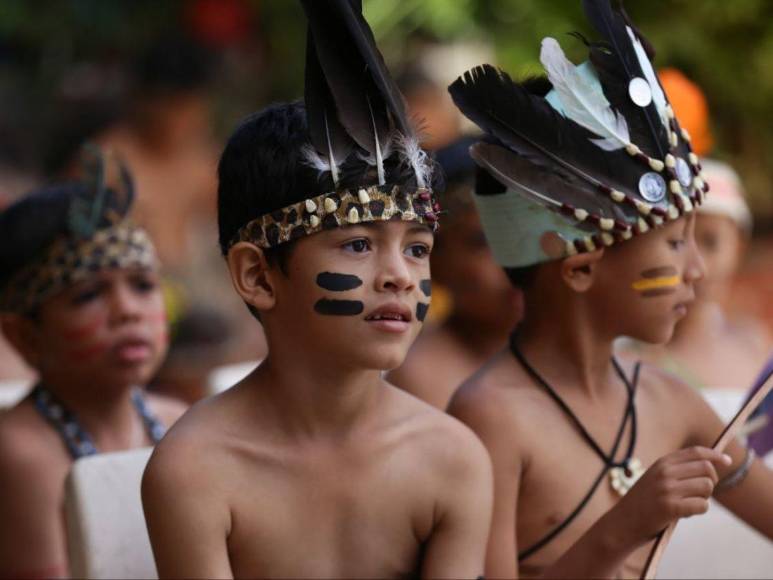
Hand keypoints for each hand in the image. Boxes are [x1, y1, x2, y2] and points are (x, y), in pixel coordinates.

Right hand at [609, 446, 731, 549]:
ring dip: (704, 497)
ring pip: (706, 487)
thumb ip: (675, 470)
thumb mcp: (654, 478)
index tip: (727, 461)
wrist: (622, 522)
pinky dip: (700, 510)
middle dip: (712, 481)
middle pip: (706, 468)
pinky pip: (702, 505)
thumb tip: (709, 466)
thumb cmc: (642, 502)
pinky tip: (687, 513)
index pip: (696, 452)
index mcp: (662, 463)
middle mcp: (665, 472)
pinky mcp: (670, 507)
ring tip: (690, 504)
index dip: (715, 455)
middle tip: (703, 492)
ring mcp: (667, 489)